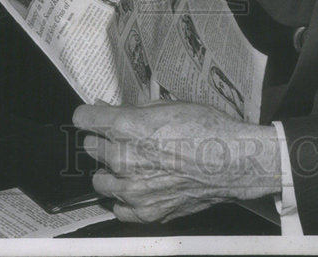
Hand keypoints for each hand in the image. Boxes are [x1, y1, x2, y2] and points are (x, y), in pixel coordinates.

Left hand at [73, 101, 281, 223]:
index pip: (83, 119)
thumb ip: (133, 109)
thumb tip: (108, 107)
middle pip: (90, 148)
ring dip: (110, 171)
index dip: (89, 115)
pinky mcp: (145, 212)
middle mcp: (125, 159)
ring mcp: (133, 189)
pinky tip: (141, 186)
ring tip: (133, 164)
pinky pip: (118, 207)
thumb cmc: (208, 129)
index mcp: (128, 127)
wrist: (234, 161)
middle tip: (124, 139)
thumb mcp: (169, 106)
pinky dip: (125, 198)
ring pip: (99, 180)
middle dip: (103, 140)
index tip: (94, 116)